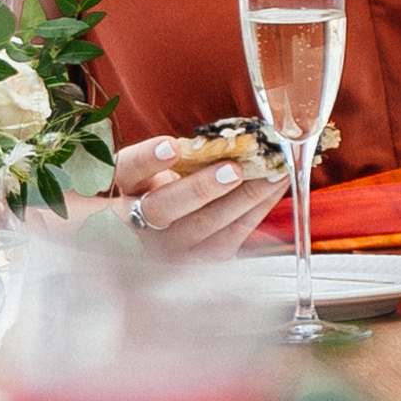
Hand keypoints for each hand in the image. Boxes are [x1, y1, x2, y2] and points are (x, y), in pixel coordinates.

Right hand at [113, 137, 290, 256]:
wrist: (152, 237)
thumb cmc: (159, 191)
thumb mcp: (157, 171)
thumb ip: (180, 156)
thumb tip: (229, 138)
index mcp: (125, 186)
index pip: (127, 170)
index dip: (148, 160)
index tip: (173, 146)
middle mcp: (138, 221)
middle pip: (163, 208)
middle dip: (201, 188)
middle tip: (233, 170)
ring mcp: (165, 248)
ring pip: (202, 226)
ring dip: (243, 197)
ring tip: (271, 174)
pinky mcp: (195, 262)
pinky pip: (229, 238)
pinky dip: (256, 210)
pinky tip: (275, 187)